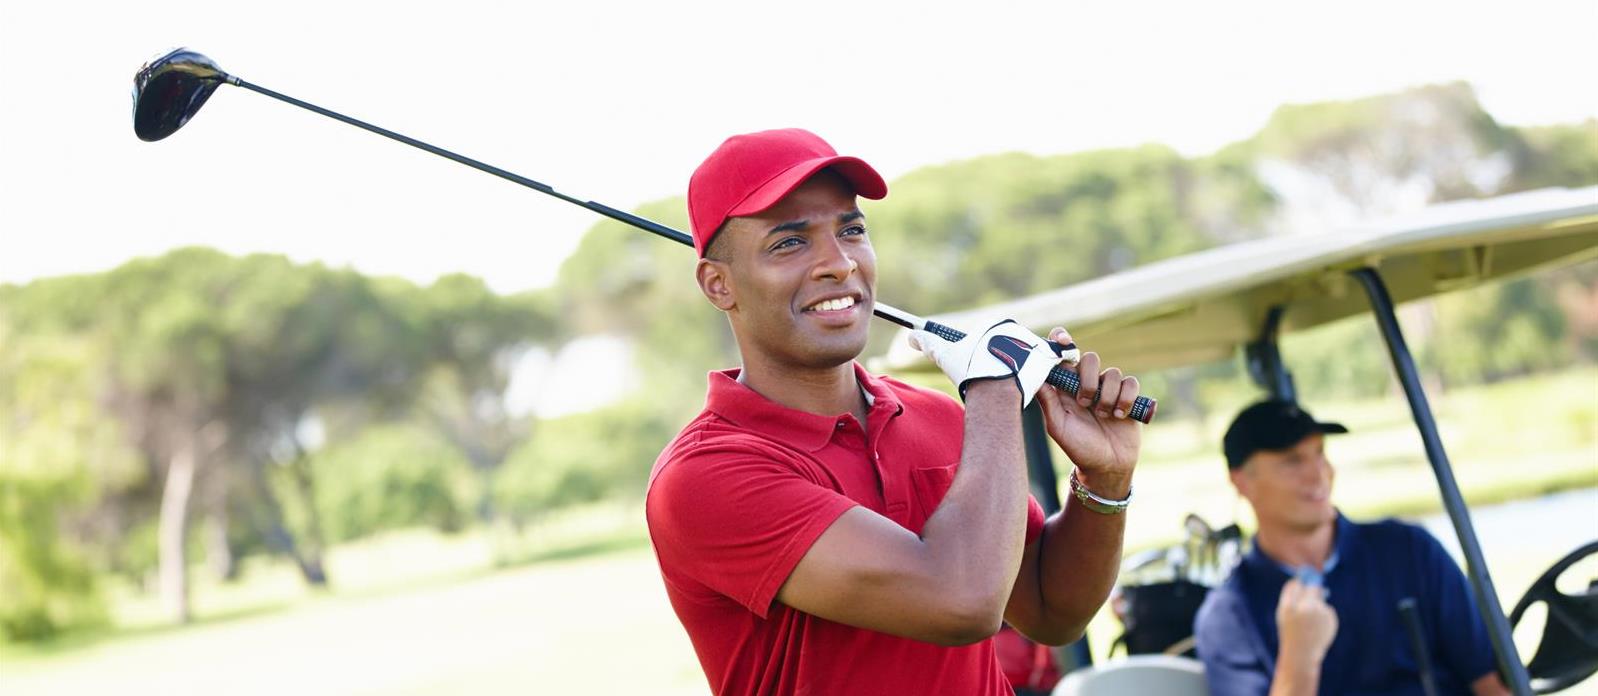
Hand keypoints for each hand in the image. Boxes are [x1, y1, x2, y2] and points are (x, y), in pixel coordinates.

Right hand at [909, 320, 1071, 407]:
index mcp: (996, 327)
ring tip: (1012, 386)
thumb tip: (911, 336)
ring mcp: (1034, 344)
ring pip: (1027, 359)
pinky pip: (1045, 365)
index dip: (985, 359)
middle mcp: (1017, 331)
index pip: (991, 342)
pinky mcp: (1048, 358)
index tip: (982, 371)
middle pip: (1010, 349)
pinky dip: (1041, 373)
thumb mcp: (946, 356)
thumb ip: (928, 344)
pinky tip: (1033, 384)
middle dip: (1004, 364)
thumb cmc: (971, 370)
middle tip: (996, 381)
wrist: (997, 387)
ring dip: (1022, 370)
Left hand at [1035, 328, 1140, 495]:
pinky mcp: (1128, 396)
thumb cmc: (1078, 447)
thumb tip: (1034, 375)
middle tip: (1085, 403)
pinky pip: (1131, 382)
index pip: (1062, 356)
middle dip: (1088, 380)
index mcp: (1066, 387)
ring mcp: (1108, 389)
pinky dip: (1125, 398)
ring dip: (1107, 396)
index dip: (1061, 341)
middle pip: (1089, 358)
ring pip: (1112, 372)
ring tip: (1103, 416)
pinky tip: (1120, 416)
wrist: (1107, 467)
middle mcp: (1087, 384)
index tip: (1063, 340)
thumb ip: (1047, 401)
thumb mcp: (1058, 426)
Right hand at [1276, 578, 1337, 667]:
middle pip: (1312, 587)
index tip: (1300, 585)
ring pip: (1320, 600)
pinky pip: (1327, 610)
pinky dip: (1324, 616)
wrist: (1302, 653)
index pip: (1296, 585)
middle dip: (1312, 590)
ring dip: (1317, 607)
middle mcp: (1305, 607)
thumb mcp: (1284, 614)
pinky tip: (1318, 628)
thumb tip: (1304, 580)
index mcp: (1289, 606)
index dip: (1298, 584)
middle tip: (1311, 598)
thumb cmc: (1291, 632)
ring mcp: (1319, 612)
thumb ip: (1292, 597)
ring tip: (1311, 624)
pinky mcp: (1330, 617)